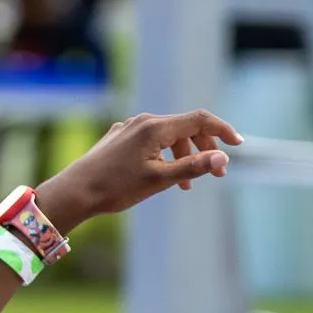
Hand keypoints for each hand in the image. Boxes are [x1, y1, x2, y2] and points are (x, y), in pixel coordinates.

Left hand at [37, 110, 242, 226]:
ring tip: (186, 185)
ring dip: (183, 156)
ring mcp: (129, 128)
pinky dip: (164, 156)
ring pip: (167, 136)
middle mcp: (143, 121)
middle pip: (185, 127)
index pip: (200, 120)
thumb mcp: (159, 179)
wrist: (75, 192)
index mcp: (155, 127)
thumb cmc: (115, 187)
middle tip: (216, 173)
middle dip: (204, 149)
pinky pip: (150, 141)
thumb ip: (192, 167)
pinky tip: (161, 176)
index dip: (222, 130)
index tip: (238, 144)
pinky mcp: (119, 138)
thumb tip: (223, 159)